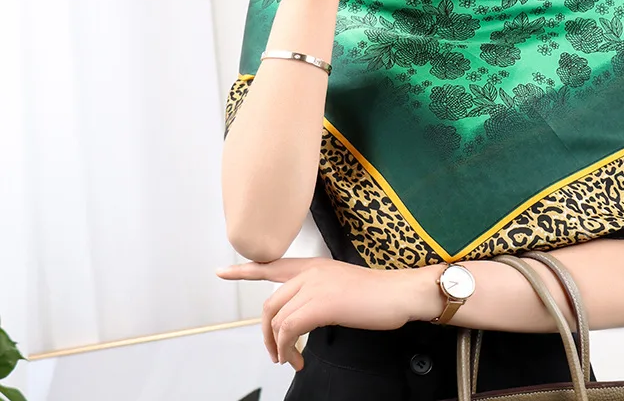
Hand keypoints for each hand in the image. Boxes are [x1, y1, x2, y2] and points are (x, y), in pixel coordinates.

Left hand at [215, 257, 439, 370]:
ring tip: (292, 360)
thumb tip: (304, 313)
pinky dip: (289, 349)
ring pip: (278, 319)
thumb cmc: (377, 295)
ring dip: (280, 347)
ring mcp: (315, 286)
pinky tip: (299, 359)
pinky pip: (290, 330)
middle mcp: (310, 271)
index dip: (245, 270)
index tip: (222, 271)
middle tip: (277, 354)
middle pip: (270, 303)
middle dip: (267, 333)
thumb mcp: (341, 286)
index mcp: (314, 265)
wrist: (399, 293)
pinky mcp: (321, 304)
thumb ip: (318, 292)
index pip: (272, 265)